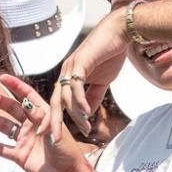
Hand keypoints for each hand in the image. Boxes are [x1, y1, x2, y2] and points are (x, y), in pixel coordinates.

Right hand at [0, 73, 95, 171]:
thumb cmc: (67, 150)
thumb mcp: (55, 130)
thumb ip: (40, 116)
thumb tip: (26, 102)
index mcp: (44, 115)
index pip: (28, 96)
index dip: (15, 86)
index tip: (1, 77)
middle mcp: (32, 125)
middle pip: (13, 109)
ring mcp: (25, 140)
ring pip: (5, 127)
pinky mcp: (20, 156)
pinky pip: (2, 149)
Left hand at [53, 10, 129, 133]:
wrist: (120, 32)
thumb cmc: (111, 54)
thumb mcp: (102, 81)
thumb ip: (93, 96)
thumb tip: (86, 114)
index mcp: (69, 76)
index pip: (58, 101)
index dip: (54, 118)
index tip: (50, 135)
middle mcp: (66, 71)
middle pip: (55, 101)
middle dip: (52, 121)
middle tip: (51, 139)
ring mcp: (71, 66)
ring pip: (67, 96)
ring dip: (75, 114)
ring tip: (83, 128)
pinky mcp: (81, 62)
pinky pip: (77, 85)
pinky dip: (81, 100)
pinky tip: (86, 112)